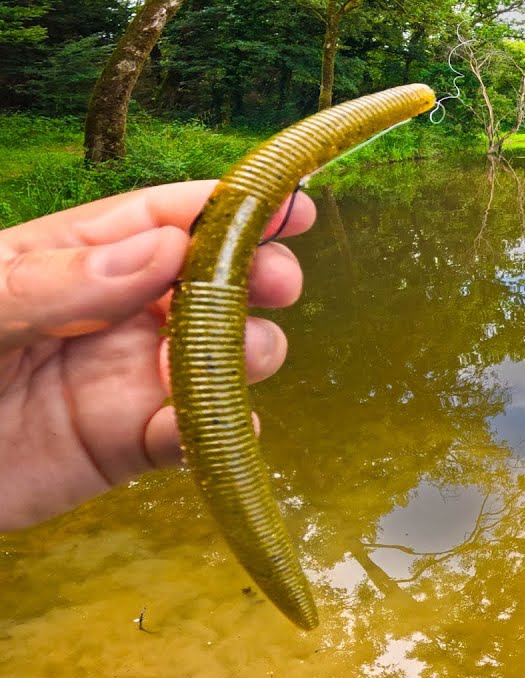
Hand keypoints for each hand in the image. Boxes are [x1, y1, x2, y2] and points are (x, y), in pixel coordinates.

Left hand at [0, 181, 310, 530]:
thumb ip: (57, 282)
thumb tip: (164, 249)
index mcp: (71, 260)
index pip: (163, 219)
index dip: (231, 208)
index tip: (290, 205)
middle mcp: (112, 315)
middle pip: (210, 284)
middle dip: (254, 279)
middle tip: (276, 284)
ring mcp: (126, 381)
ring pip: (219, 357)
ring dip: (239, 354)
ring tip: (215, 360)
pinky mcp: (128, 448)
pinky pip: (192, 435)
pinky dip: (215, 431)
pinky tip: (209, 426)